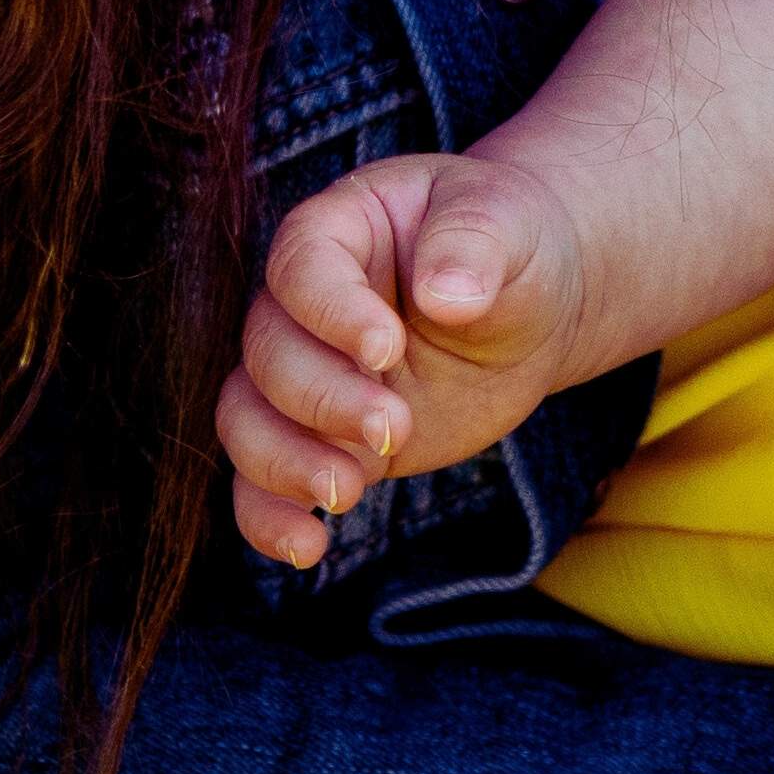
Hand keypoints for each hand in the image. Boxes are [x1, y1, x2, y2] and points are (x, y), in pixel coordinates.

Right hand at [214, 150, 594, 569]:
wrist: (527, 303)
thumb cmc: (512, 245)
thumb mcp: (509, 224)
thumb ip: (475, 243)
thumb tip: (447, 295)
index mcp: (337, 230)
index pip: (302, 269)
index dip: (332, 313)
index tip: (388, 348)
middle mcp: (299, 304)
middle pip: (268, 355)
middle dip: (323, 400)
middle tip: (395, 428)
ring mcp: (304, 373)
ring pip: (245, 421)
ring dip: (284, 464)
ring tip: (348, 492)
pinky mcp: (319, 437)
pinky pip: (261, 482)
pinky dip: (269, 519)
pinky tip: (308, 549)